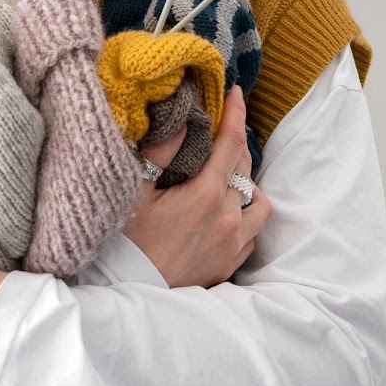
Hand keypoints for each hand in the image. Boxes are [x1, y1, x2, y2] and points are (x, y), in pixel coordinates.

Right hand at [121, 85, 271, 288]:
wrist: (129, 292)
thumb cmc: (126, 242)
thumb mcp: (135, 191)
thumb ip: (161, 152)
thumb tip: (182, 120)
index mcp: (206, 194)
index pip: (231, 143)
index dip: (235, 113)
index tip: (236, 93)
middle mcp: (229, 218)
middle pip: (245, 168)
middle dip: (235, 146)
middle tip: (220, 134)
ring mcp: (233, 243)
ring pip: (259, 202)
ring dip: (246, 185)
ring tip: (225, 179)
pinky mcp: (230, 264)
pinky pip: (252, 233)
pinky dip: (244, 216)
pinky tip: (224, 213)